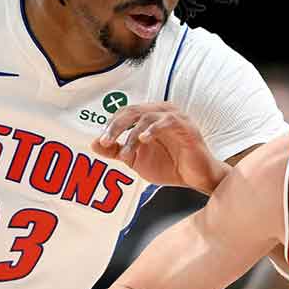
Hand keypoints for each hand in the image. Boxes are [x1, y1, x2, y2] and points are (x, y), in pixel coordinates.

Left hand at [91, 102, 225, 191]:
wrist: (195, 178)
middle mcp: (160, 111)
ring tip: (126, 154)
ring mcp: (174, 116)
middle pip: (132, 110)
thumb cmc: (169, 166)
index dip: (111, 125)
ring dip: (131, 136)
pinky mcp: (185, 126)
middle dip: (116, 126)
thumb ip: (116, 151)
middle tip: (105, 141)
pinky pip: (167, 121)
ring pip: (146, 117)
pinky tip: (143, 140)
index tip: (101, 142)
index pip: (124, 112)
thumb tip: (93, 144)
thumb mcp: (136, 160)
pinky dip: (152, 129)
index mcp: (149, 116)